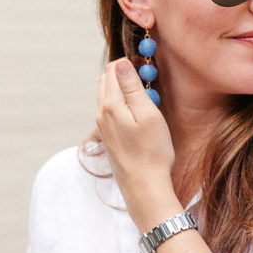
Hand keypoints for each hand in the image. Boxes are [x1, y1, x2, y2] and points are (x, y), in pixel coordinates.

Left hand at [97, 58, 176, 228]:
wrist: (144, 188)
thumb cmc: (152, 152)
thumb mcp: (148, 114)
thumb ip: (132, 87)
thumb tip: (121, 64)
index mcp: (109, 105)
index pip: (112, 70)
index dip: (129, 64)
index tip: (146, 68)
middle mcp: (101, 115)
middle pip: (106, 81)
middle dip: (123, 75)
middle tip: (146, 80)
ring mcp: (103, 128)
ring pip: (107, 97)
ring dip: (122, 90)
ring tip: (144, 97)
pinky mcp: (108, 139)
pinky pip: (111, 113)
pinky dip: (122, 106)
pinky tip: (138, 116)